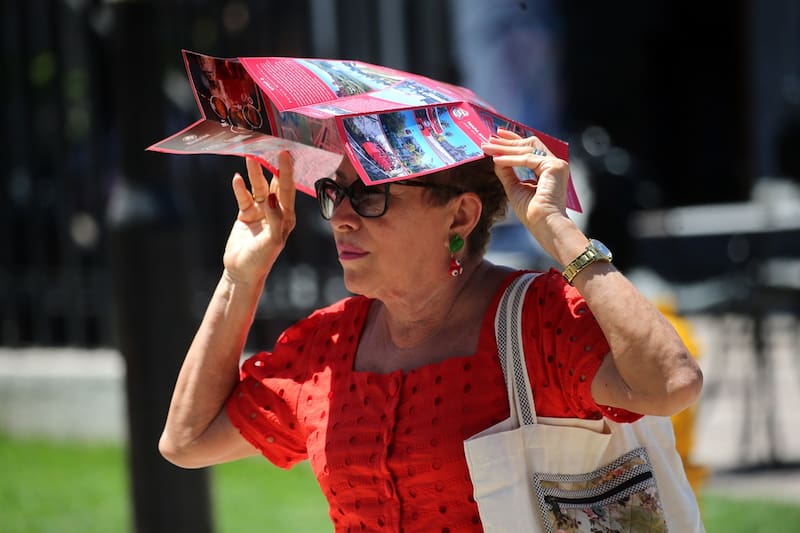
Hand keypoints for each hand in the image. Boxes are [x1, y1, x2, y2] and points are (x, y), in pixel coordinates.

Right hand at [223, 151, 295, 283]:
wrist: (242, 272)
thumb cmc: (261, 259)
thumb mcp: (271, 240)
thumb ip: (274, 218)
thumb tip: (271, 196)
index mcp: (287, 217)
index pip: (287, 189)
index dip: (286, 171)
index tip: (286, 154)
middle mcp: (275, 211)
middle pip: (274, 184)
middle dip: (272, 166)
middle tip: (269, 147)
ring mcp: (260, 212)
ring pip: (258, 187)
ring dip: (254, 173)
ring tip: (250, 156)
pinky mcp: (246, 215)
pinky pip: (243, 197)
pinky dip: (240, 187)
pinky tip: (236, 177)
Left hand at [481, 129, 575, 252]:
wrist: (543, 224)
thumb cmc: (532, 213)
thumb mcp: (515, 188)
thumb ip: (507, 172)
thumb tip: (496, 158)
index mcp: (548, 169)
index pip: (531, 148)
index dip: (514, 140)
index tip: (498, 136)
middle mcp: (554, 164)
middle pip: (529, 144)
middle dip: (508, 141)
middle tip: (489, 138)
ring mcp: (556, 164)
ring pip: (527, 149)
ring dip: (506, 148)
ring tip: (488, 147)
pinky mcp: (554, 166)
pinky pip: (527, 159)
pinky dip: (510, 159)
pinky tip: (497, 159)